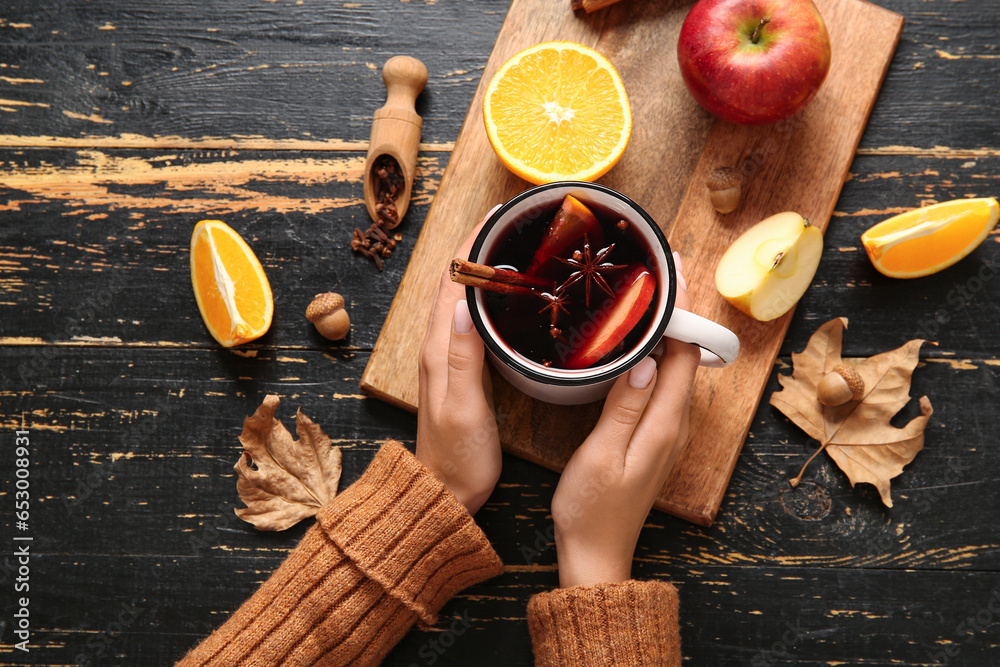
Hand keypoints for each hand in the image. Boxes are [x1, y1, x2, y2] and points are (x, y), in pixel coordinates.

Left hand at [416, 208, 501, 514]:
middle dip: (474, 248)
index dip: (469, 248)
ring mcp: (444, 359)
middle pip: (451, 283)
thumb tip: (462, 304)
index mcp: (438, 351)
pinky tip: (500, 298)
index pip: (450, 284)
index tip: (494, 220)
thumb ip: (463, 357)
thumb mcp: (464, 407)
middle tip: (508, 225)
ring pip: (457, 299)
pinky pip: (464, 319)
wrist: (445, 494)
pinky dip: (479, 296)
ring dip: (475, 268)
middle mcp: (436, 348)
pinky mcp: (456, 371)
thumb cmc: (458, 457)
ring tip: (507, 248)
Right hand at [551, 252, 698, 587]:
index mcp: (665, 424)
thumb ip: (625, 408)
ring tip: (646, 298)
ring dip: (666, 334)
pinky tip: (634, 347)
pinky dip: (655, 358)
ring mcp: (665, 433)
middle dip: (676, 314)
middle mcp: (674, 425)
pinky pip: (663, 387)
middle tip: (657, 273)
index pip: (685, 355)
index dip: (682, 312)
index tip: (672, 274)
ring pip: (674, 370)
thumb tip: (647, 360)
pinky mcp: (652, 438)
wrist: (594, 555)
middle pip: (685, 358)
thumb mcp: (603, 455)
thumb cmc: (592, 509)